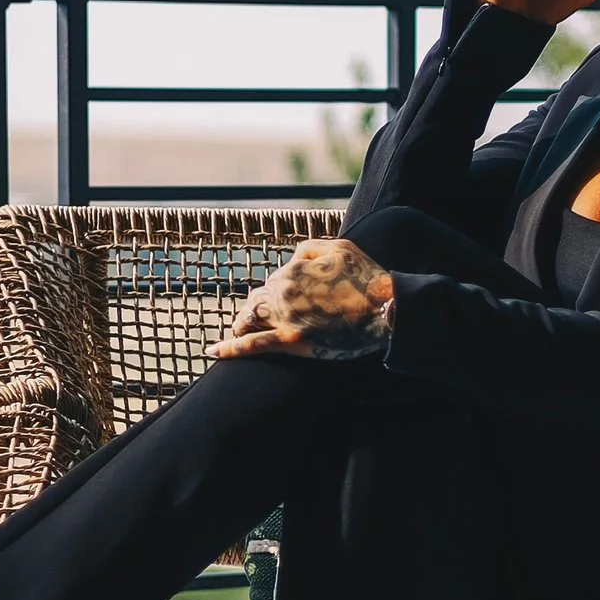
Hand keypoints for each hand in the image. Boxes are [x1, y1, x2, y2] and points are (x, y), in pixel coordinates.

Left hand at [219, 237, 394, 360]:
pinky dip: (230, 349)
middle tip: (267, 316)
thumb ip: (308, 248)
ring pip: (250, 320)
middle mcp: (282, 293)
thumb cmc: (366, 277)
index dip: (283, 288)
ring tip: (239, 329)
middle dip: (258, 308)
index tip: (299, 298)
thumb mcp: (339, 247)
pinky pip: (252, 346)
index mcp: (291, 270)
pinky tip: (213, 351)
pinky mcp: (291, 343)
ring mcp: (285, 319)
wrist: (386, 311)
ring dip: (243, 323)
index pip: (274, 279)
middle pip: (257, 301)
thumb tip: (291, 259)